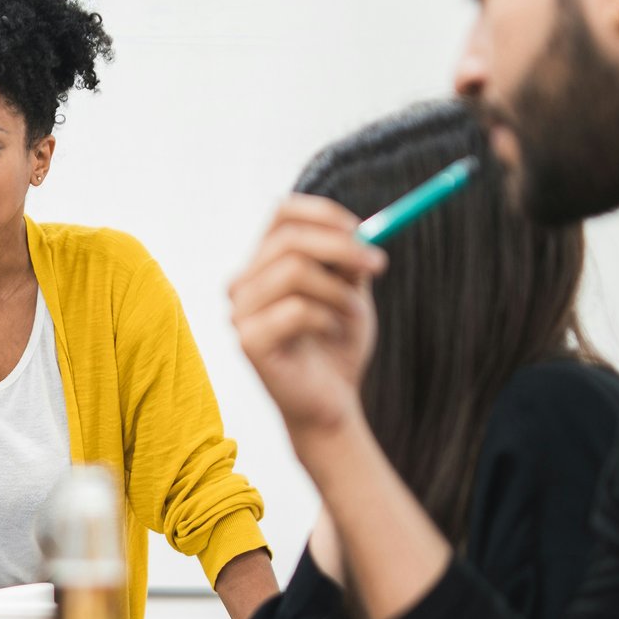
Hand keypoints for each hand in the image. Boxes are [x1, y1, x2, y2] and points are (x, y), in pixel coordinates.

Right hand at [229, 196, 386, 438]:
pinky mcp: (248, 341)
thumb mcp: (350, 292)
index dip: (323, 214)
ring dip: (338, 290)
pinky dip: (327, 318)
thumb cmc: (337, 347)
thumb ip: (348, 260)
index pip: (282, 214)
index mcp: (263, 265)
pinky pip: (296, 310)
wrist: (330, 404)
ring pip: (294, 271)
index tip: (363, 229)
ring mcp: (240, 313)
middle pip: (288, 238)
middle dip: (341, 248)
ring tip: (353, 313)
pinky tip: (332, 335)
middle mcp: (243, 284)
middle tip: (379, 263)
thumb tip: (358, 230)